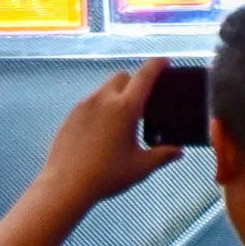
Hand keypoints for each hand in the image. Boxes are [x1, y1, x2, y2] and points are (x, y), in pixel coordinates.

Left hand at [33, 62, 182, 207]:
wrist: (66, 183)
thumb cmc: (107, 175)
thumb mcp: (141, 167)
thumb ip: (163, 155)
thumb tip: (178, 151)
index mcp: (124, 108)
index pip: (144, 76)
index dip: (157, 65)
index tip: (165, 61)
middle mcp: (103, 100)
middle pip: (122, 77)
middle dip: (135, 81)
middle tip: (145, 101)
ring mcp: (84, 105)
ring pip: (104, 88)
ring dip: (118, 94)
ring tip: (125, 118)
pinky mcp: (71, 114)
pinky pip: (91, 102)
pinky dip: (102, 106)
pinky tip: (104, 129)